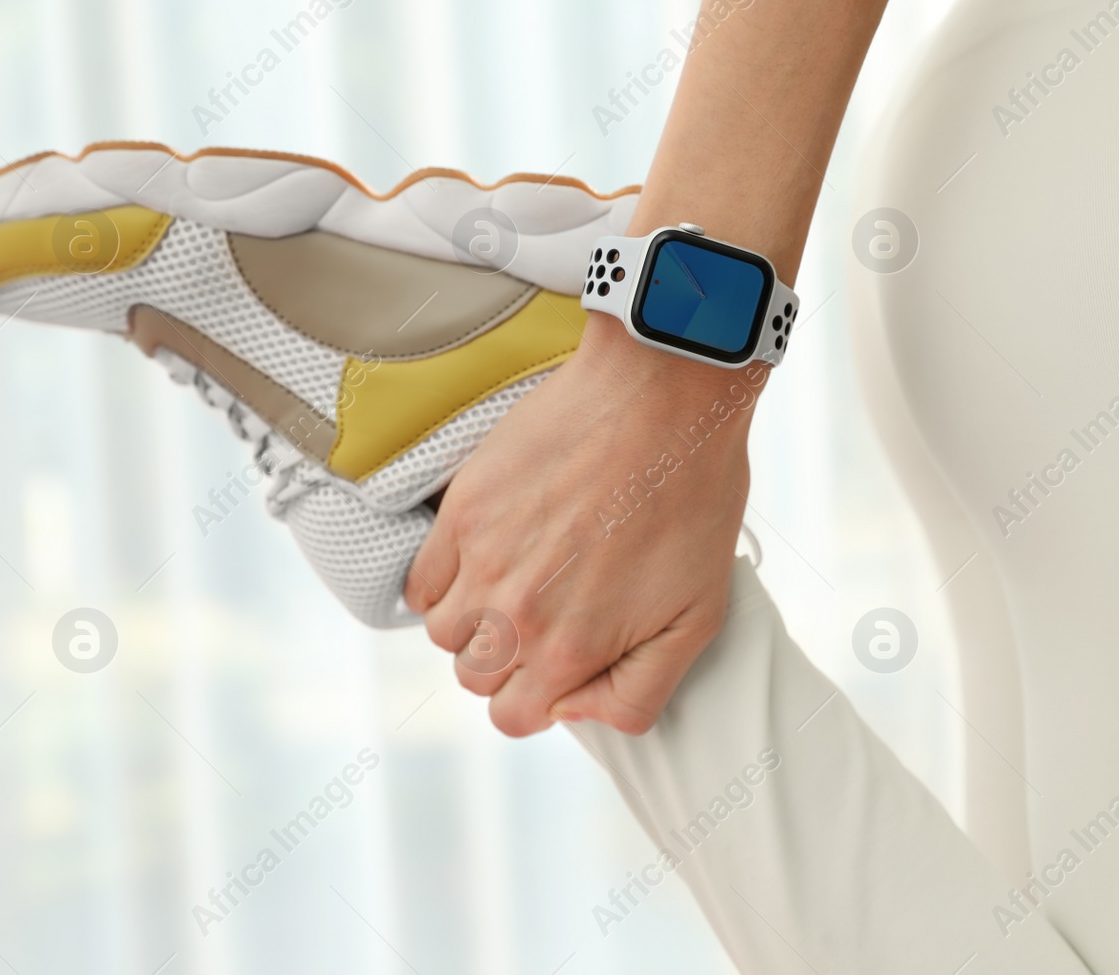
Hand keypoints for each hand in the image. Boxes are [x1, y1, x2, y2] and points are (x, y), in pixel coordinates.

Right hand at [405, 313, 764, 735]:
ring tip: (520, 583)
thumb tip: (579, 713)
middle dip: (510, 661)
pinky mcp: (462, 510)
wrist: (665, 399)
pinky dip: (444, 582)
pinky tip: (485, 557)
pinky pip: (421, 581)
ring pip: (444, 634)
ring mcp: (480, 563)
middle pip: (475, 679)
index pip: (513, 718)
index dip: (538, 698)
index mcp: (570, 652)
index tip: (561, 663)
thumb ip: (638, 690)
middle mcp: (514, 618)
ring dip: (474, 622)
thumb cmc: (692, 501)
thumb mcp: (697, 618)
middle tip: (551, 614)